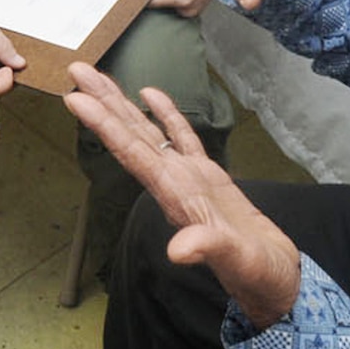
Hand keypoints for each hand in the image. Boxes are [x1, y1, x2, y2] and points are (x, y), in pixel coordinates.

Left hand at [62, 62, 300, 327]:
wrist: (274, 279)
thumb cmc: (256, 273)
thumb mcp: (235, 260)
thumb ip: (207, 248)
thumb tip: (177, 250)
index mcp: (174, 195)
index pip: (132, 153)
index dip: (104, 126)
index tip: (75, 99)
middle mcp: (172, 182)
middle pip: (131, 134)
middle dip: (103, 103)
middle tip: (75, 69)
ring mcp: (188, 178)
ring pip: (150, 132)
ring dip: (124, 105)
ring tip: (98, 75)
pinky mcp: (209, 177)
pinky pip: (182, 138)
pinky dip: (167, 115)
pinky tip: (150, 93)